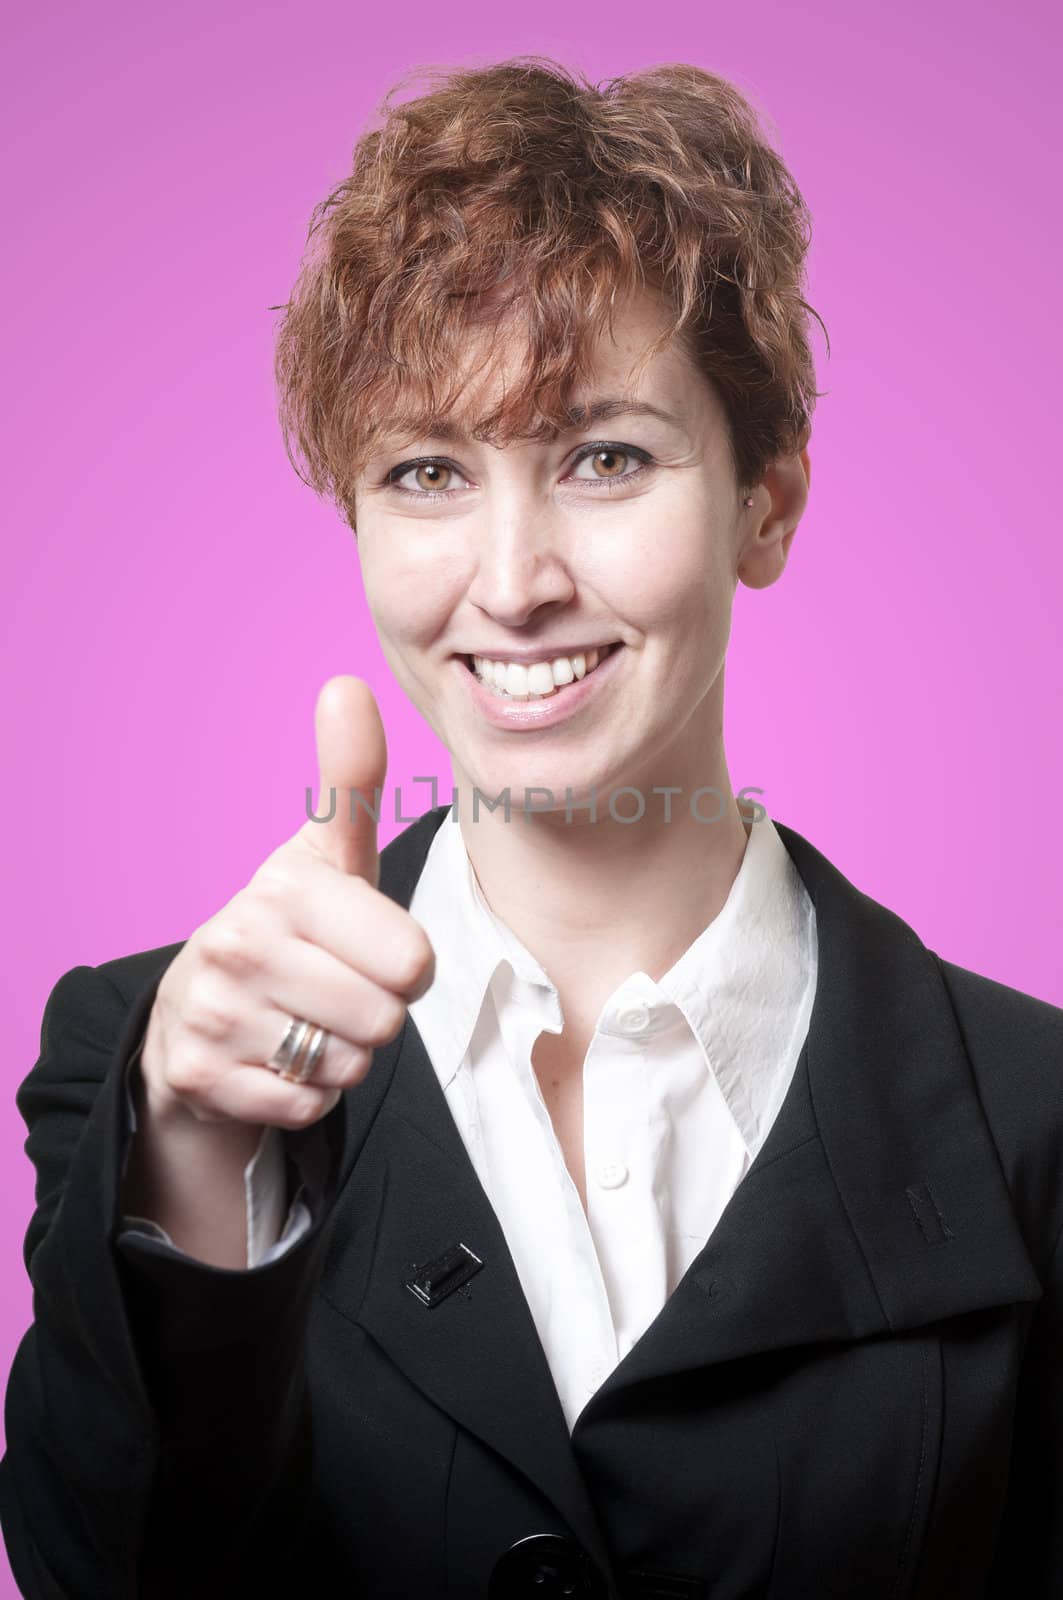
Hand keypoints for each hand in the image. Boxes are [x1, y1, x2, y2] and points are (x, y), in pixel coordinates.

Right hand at [139, 676, 434, 1130]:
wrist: (198, 1010)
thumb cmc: (294, 928)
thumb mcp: (328, 858)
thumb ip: (348, 782)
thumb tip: (346, 685)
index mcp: (284, 887)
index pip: (412, 961)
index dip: (406, 965)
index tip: (368, 947)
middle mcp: (238, 943)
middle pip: (385, 1020)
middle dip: (375, 1014)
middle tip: (334, 987)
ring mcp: (213, 1012)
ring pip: (348, 1066)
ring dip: (341, 1056)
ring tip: (304, 1019)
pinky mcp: (199, 1076)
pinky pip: (308, 1107)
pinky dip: (305, 1095)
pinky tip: (276, 1057)